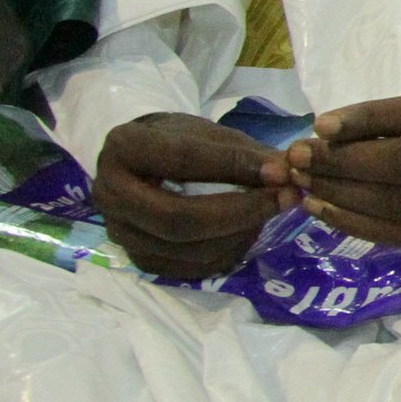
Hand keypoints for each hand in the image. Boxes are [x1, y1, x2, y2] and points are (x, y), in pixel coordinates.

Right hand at [93, 112, 296, 279]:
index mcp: (124, 148)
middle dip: (240, 212)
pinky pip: (189, 268)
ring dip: (239, 234)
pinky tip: (248, 231)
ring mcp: (120, 232)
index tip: (281, 172)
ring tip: (271, 212)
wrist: (144, 162)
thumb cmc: (180, 141)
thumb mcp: (210, 134)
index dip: (234, 167)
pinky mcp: (137, 259)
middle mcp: (110, 194)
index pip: (182, 160)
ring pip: (186, 249)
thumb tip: (290, 172)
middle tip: (285, 199)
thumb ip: (246, 152)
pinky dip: (227, 252)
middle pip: (178, 218)